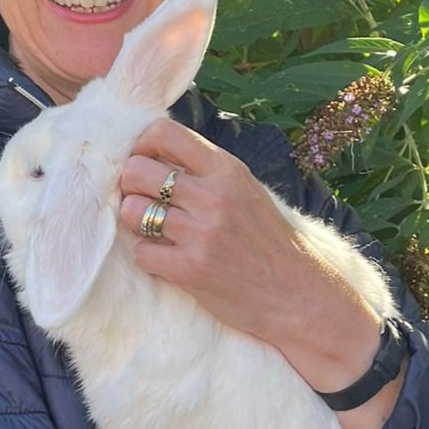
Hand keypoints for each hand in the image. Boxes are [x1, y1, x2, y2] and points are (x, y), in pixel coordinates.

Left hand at [118, 120, 405, 428]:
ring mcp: (201, 233)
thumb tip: (153, 151)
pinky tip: (166, 259)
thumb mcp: (245, 190)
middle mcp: (213, 196)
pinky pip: (141, 252)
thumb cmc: (268, 241)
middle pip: (137, 170)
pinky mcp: (190, 270)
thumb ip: (205, 171)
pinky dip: (148, 256)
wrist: (298, 295)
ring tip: (153, 230)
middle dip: (131, 185)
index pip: (163, 132)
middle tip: (143, 200)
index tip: (145, 162)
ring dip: (135, 221)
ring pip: (132, 211)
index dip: (142, 146)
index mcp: (226, 169)